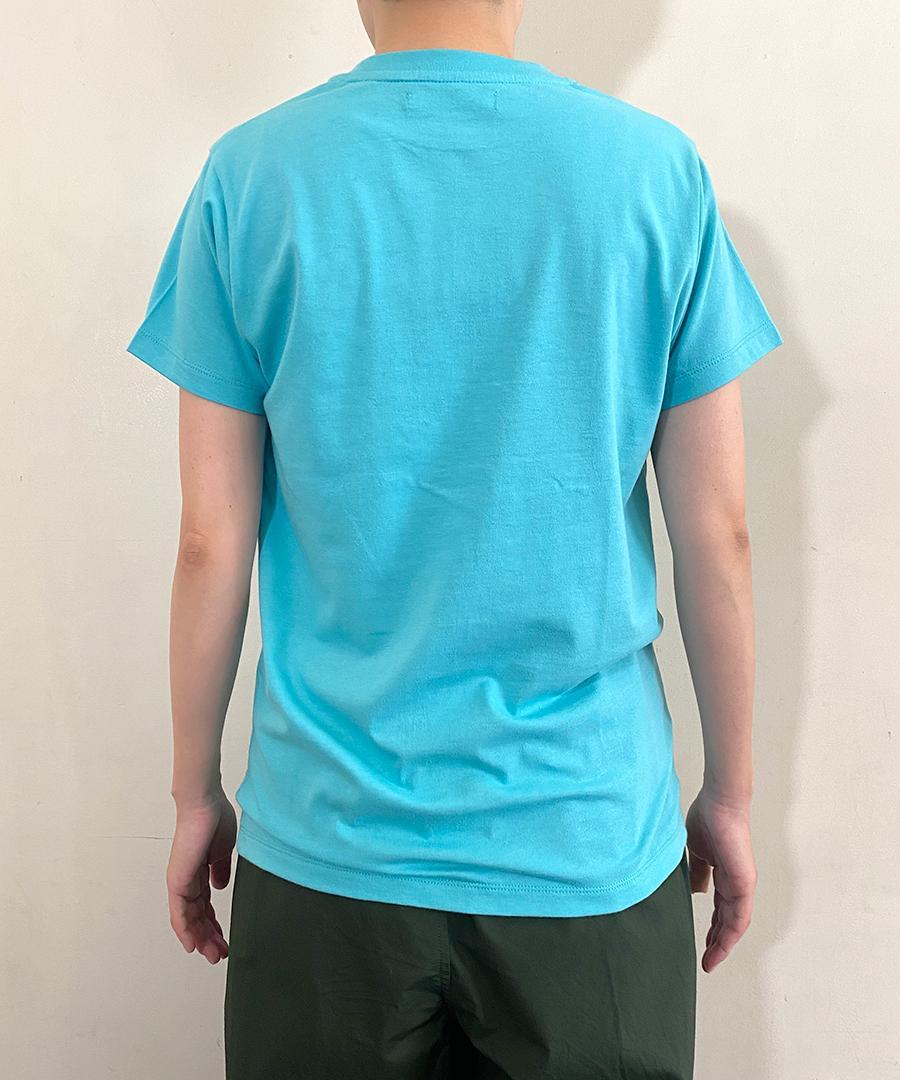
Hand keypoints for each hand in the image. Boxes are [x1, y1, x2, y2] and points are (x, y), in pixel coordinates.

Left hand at [166, 790, 235, 963]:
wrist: (204, 805)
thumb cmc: (214, 820)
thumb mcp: (223, 851)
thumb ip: (220, 870)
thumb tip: (220, 887)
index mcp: (198, 873)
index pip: (205, 906)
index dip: (214, 925)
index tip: (224, 939)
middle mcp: (186, 881)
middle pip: (196, 917)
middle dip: (209, 937)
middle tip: (219, 954)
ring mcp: (180, 882)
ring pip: (188, 920)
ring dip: (201, 938)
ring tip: (212, 954)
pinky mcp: (178, 881)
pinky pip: (180, 912)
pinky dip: (185, 930)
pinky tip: (193, 945)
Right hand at [685, 787, 756, 973]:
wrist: (720, 802)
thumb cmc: (708, 819)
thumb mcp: (698, 852)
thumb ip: (698, 872)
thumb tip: (697, 891)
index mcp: (724, 876)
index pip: (719, 910)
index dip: (711, 929)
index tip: (702, 946)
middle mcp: (736, 884)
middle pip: (728, 922)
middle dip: (717, 943)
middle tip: (707, 961)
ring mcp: (742, 884)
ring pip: (735, 923)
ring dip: (723, 944)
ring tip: (711, 960)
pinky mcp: (744, 882)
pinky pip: (739, 914)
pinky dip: (730, 932)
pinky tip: (720, 944)